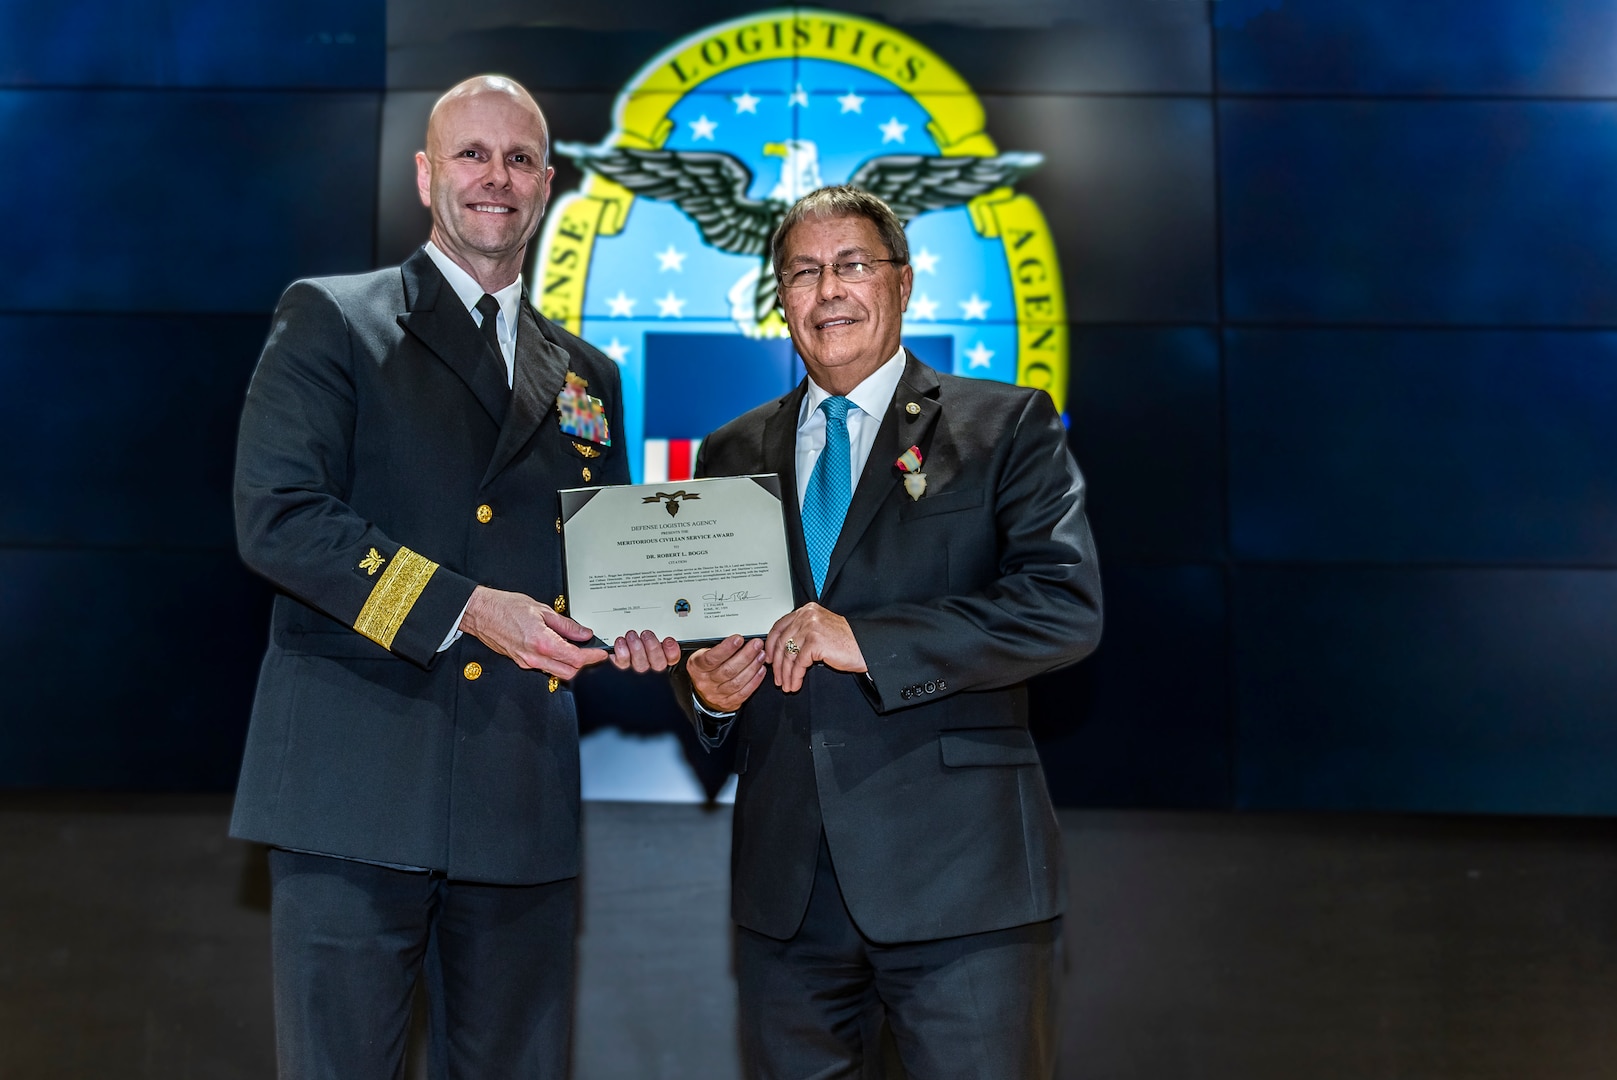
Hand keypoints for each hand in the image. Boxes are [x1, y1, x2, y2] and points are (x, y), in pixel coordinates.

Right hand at [459, 585, 609, 679]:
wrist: (480, 612)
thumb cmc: (505, 607)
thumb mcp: (541, 610)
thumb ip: (566, 624)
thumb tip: (583, 633)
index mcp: (542, 642)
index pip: (575, 658)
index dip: (592, 657)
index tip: (600, 653)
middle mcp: (534, 657)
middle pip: (569, 671)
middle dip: (584, 665)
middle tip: (593, 653)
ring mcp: (526, 662)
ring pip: (557, 672)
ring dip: (570, 665)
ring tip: (578, 650)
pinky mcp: (521, 662)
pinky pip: (544, 667)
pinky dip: (556, 662)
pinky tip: (559, 650)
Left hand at [608, 629, 680, 673]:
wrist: (614, 666)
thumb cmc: (635, 654)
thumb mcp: (654, 648)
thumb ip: (664, 645)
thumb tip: (669, 642)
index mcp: (660, 663)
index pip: (671, 661)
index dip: (672, 652)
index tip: (668, 641)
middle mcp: (649, 670)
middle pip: (657, 664)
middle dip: (652, 647)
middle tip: (646, 635)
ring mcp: (634, 671)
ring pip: (640, 665)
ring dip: (637, 648)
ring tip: (632, 636)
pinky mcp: (619, 669)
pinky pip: (620, 665)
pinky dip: (619, 653)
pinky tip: (619, 644)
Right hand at [687, 634, 766, 712]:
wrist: (703, 691)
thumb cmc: (706, 668)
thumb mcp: (704, 655)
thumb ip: (718, 648)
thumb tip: (739, 639)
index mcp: (697, 668)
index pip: (711, 659)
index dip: (726, 649)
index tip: (739, 639)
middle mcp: (706, 682)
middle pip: (727, 670)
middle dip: (745, 656)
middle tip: (756, 645)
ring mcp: (717, 694)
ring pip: (737, 682)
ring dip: (752, 667)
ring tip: (761, 655)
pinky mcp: (728, 702)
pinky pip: (744, 693)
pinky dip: (755, 680)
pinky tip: (760, 670)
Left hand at [765, 603, 864, 693]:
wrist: (865, 648)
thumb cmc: (846, 642)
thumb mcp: (820, 630)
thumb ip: (802, 632)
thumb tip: (781, 649)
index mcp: (806, 610)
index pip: (779, 626)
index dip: (770, 645)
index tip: (768, 658)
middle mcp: (806, 615)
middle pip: (781, 642)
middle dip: (777, 664)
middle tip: (777, 678)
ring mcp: (811, 627)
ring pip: (788, 654)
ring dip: (786, 674)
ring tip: (787, 685)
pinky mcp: (815, 641)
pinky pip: (799, 663)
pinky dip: (795, 676)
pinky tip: (796, 684)